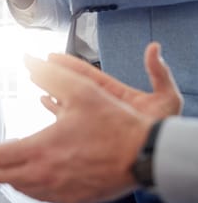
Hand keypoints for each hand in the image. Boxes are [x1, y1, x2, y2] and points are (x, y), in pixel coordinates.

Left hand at [0, 44, 174, 202]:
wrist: (144, 156)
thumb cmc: (115, 126)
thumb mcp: (82, 90)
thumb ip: (51, 74)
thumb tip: (29, 59)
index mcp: (41, 150)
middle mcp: (44, 175)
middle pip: (3, 176)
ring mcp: (57, 191)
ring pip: (20, 189)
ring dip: (11, 174)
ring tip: (14, 161)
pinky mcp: (71, 199)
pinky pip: (39, 197)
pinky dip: (30, 185)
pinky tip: (37, 173)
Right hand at [42, 42, 182, 118]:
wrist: (157, 155)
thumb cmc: (164, 129)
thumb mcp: (167, 97)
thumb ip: (159, 72)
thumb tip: (154, 48)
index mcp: (115, 93)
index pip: (87, 74)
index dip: (69, 64)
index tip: (52, 56)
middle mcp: (101, 103)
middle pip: (72, 84)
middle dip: (53, 73)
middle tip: (36, 63)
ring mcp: (94, 118)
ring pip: (67, 100)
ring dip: (51, 89)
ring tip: (35, 78)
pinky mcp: (89, 131)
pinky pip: (67, 117)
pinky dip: (55, 108)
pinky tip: (44, 100)